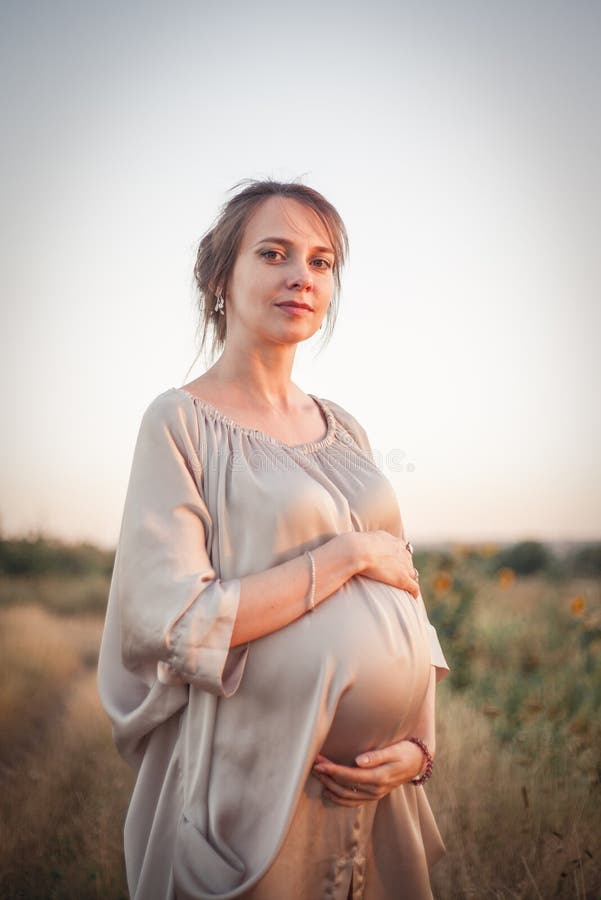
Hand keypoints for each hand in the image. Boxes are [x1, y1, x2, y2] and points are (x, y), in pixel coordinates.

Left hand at [311, 739, 425, 806]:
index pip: (349, 776)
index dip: (332, 770)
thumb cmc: (405, 751)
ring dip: (330, 786)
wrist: (418, 762)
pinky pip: (353, 802)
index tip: (318, 762)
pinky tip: (328, 792)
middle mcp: (375, 789)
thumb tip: (358, 761)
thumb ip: (376, 756)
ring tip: (317, 775)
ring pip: (346, 796)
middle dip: (327, 775)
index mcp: (379, 777)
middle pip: (345, 786)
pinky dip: (339, 799)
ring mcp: (374, 795)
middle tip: (313, 764)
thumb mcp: (394, 750)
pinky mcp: (374, 795)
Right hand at [358, 531, 419, 599]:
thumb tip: (356, 544)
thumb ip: (367, 542)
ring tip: (406, 588)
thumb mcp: (363, 538)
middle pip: (409, 561)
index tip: (395, 562)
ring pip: (412, 574)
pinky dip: (414, 592)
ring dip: (410, 579)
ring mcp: (404, 566)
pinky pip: (414, 587)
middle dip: (405, 567)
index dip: (399, 556)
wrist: (358, 551)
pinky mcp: (403, 579)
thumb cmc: (354, 545)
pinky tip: (412, 597)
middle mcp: (401, 552)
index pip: (402, 548)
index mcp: (392, 541)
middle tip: (399, 576)